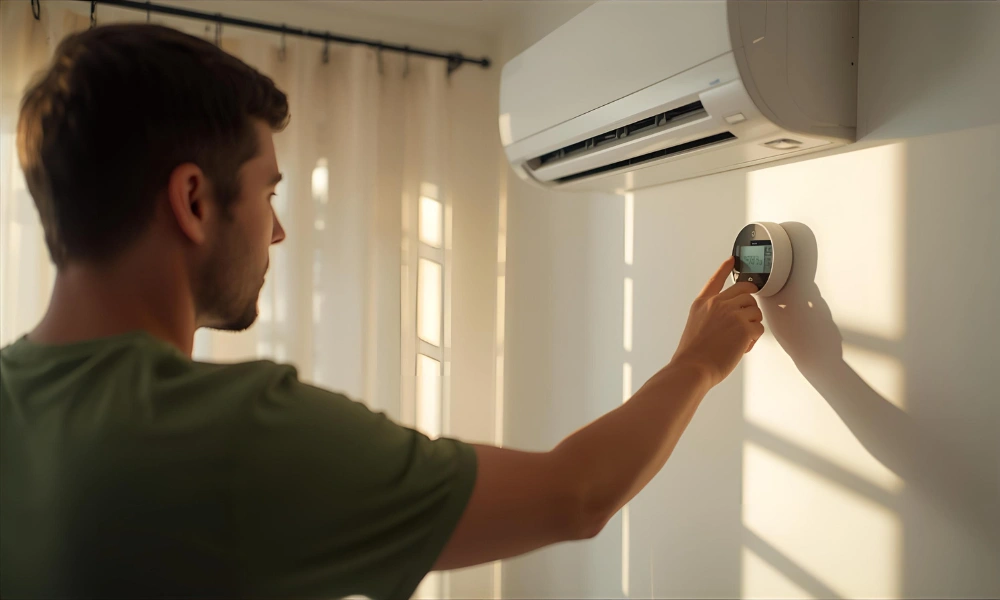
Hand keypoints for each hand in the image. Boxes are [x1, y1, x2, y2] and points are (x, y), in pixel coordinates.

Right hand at [671, 257, 763, 386]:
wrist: (693, 368)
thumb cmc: (692, 354)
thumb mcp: (695, 326)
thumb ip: (711, 316)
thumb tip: (730, 319)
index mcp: (703, 303)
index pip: (716, 280)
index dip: (725, 268)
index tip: (732, 260)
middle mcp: (717, 304)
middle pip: (746, 291)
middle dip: (749, 304)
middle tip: (747, 317)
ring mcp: (731, 314)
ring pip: (755, 310)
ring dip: (752, 324)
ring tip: (739, 339)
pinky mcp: (744, 327)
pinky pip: (759, 328)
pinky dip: (754, 339)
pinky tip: (742, 346)